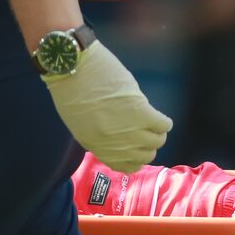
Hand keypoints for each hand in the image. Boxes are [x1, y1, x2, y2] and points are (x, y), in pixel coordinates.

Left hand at [43, 42, 170, 172]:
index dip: (136, 156)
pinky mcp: (140, 112)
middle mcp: (116, 144)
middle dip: (148, 143)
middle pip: (146, 155)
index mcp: (98, 147)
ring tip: (152, 120)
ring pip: (158, 141)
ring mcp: (129, 130)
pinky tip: (157, 114)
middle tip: (146, 129)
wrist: (72, 67)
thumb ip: (101, 137)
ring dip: (158, 132)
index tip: (137, 146)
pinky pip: (163, 124)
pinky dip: (164, 121)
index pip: (126, 166)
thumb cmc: (71, 90)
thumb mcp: (81, 125)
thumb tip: (120, 139)